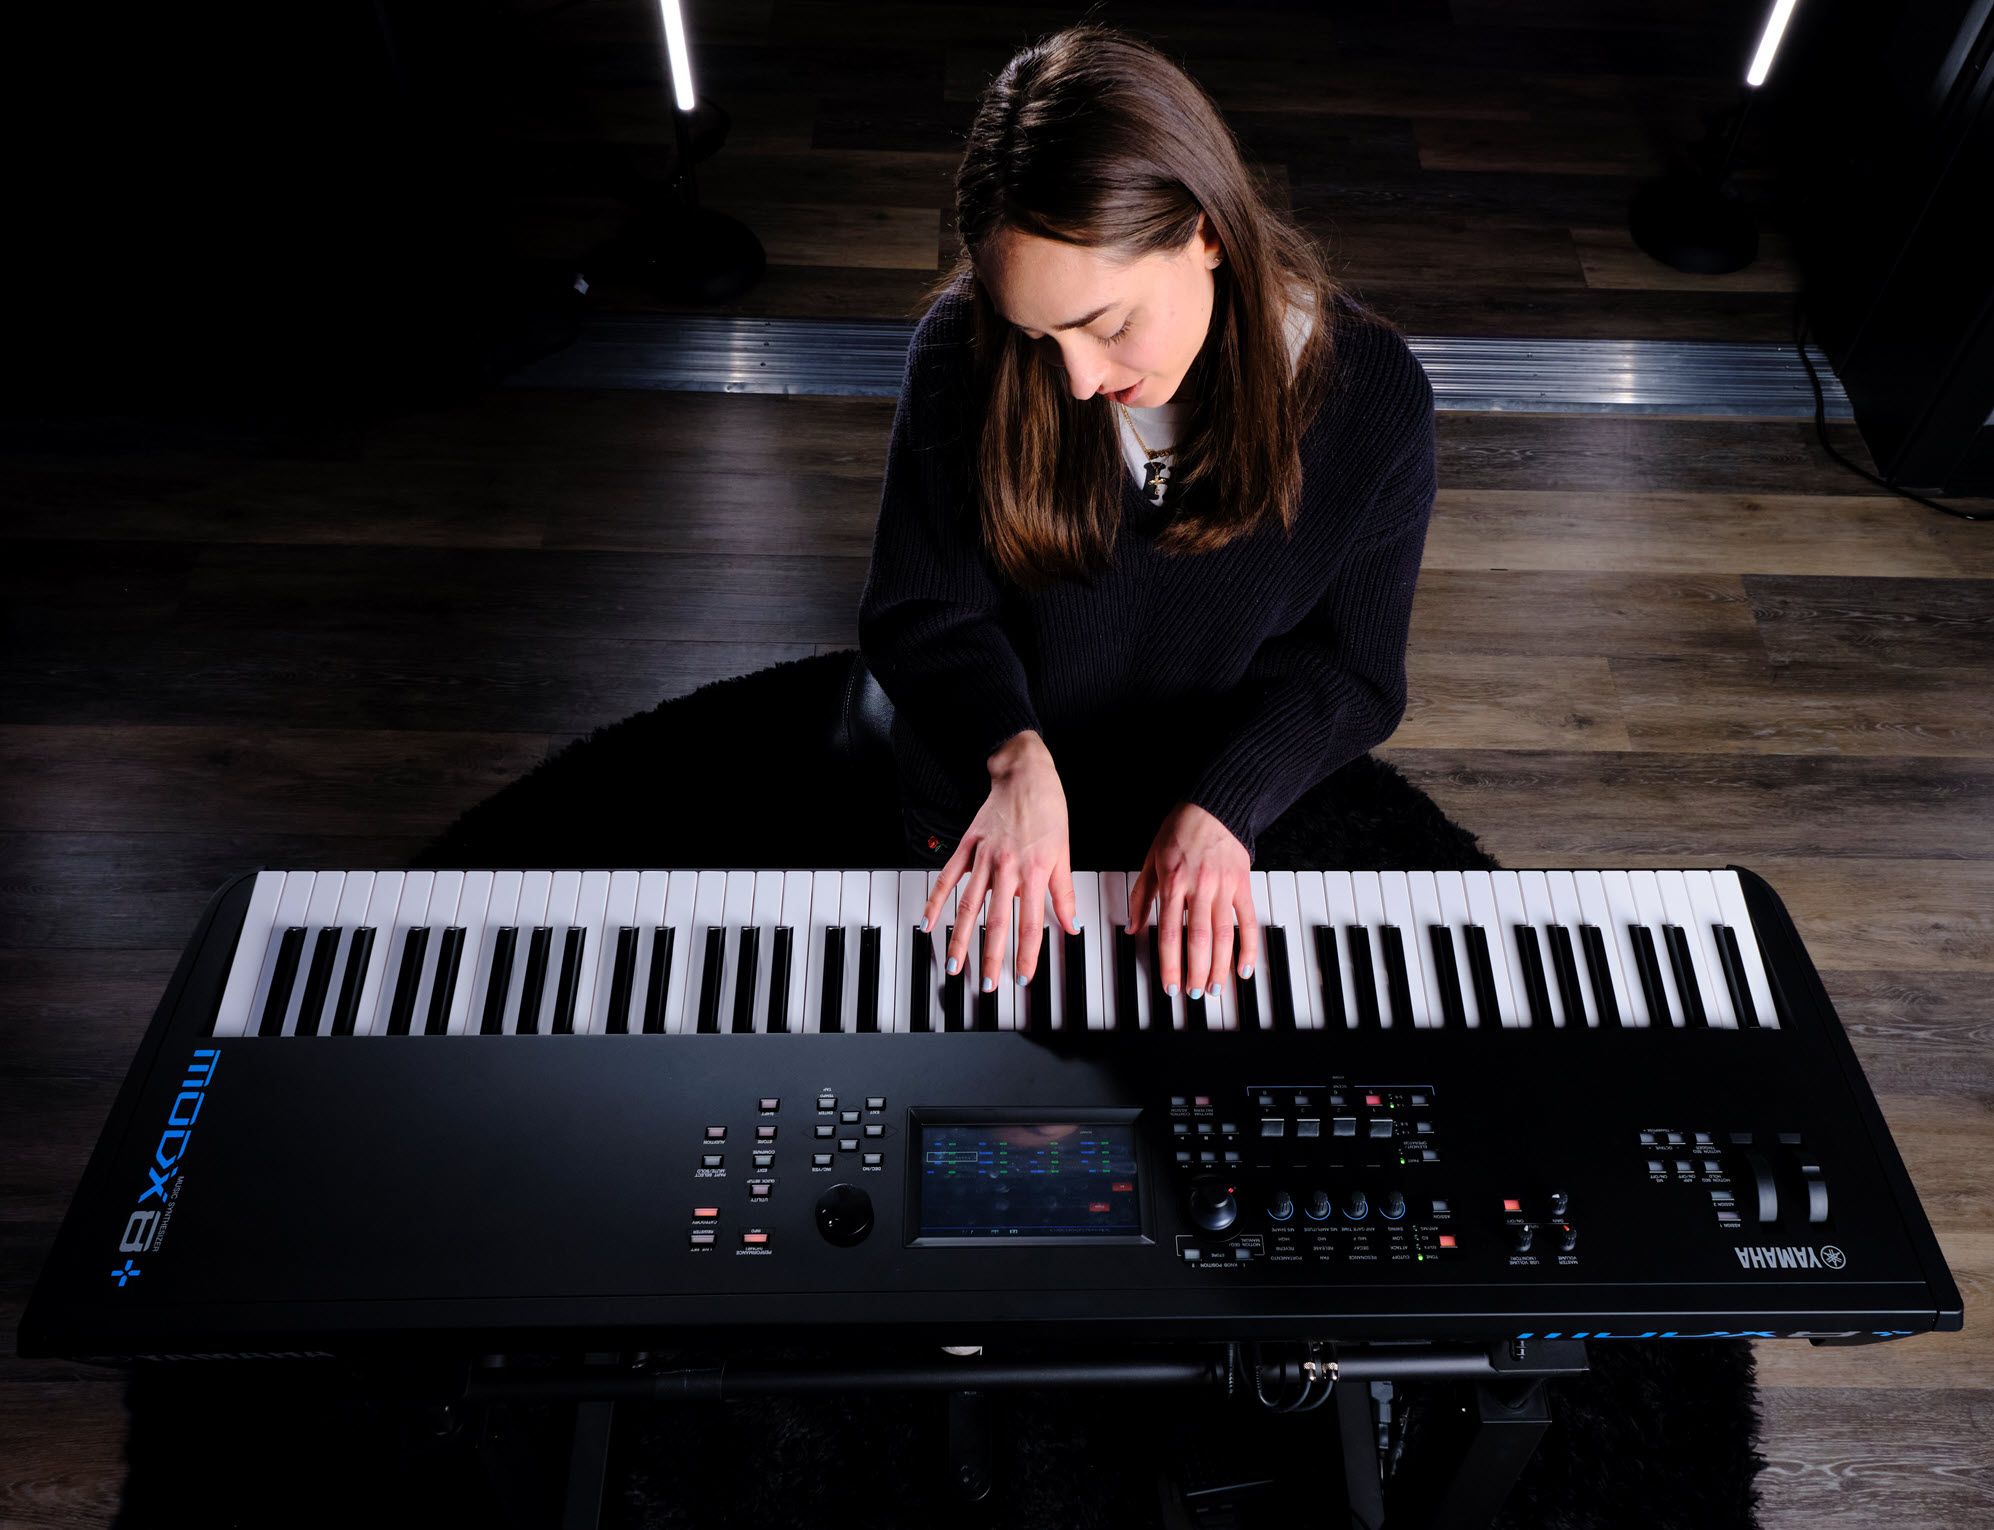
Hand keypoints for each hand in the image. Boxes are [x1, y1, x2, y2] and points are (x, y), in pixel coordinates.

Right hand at [919, 738, 1080, 992]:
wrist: (1025, 772)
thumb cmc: (1048, 809)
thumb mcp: (1064, 852)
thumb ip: (1064, 892)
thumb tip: (1072, 924)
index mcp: (1034, 872)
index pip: (1030, 924)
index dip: (1027, 954)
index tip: (1023, 978)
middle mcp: (1007, 868)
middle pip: (997, 921)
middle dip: (990, 956)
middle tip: (985, 984)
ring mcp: (984, 857)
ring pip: (969, 905)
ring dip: (961, 938)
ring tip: (953, 965)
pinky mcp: (968, 846)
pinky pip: (949, 878)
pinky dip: (936, 901)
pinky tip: (927, 923)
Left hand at [1125, 802, 1258, 998]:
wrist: (1214, 806)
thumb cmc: (1179, 831)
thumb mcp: (1151, 860)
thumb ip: (1141, 896)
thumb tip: (1131, 928)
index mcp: (1172, 883)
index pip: (1168, 932)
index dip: (1169, 964)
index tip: (1170, 986)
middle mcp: (1199, 887)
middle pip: (1198, 939)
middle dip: (1196, 971)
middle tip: (1194, 994)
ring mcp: (1224, 887)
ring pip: (1223, 934)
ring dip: (1220, 966)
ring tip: (1215, 989)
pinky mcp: (1243, 885)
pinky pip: (1248, 921)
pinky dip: (1249, 947)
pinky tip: (1245, 969)